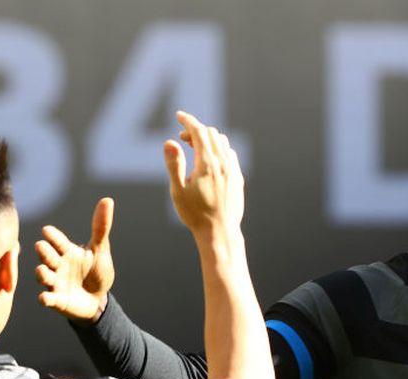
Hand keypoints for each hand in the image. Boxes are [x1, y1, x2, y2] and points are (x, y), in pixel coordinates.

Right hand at [35, 197, 115, 322]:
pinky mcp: (57, 300)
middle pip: (48, 257)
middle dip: (44, 252)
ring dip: (42, 273)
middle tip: (40, 246)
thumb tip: (108, 200)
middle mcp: (58, 265)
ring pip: (45, 276)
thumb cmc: (96, 272)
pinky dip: (46, 299)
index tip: (47, 230)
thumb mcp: (100, 250)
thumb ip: (100, 227)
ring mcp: (55, 283)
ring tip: (42, 269)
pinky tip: (44, 298)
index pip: (59, 242)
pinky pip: (49, 299)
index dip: (53, 237)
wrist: (98, 300)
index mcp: (67, 252)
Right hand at [165, 111, 243, 236]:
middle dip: (195, 130)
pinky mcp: (238, 179)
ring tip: (193, 148)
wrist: (220, 233)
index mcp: (207, 164)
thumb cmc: (195, 215)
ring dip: (208, 138)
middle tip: (181, 138)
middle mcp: (223, 163)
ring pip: (223, 142)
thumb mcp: (178, 191)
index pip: (199, 131)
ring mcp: (233, 170)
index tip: (178, 116)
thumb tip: (169, 142)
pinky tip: (209, 159)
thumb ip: (174, 165)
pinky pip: (230, 154)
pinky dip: (218, 148)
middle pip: (211, 133)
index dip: (188, 121)